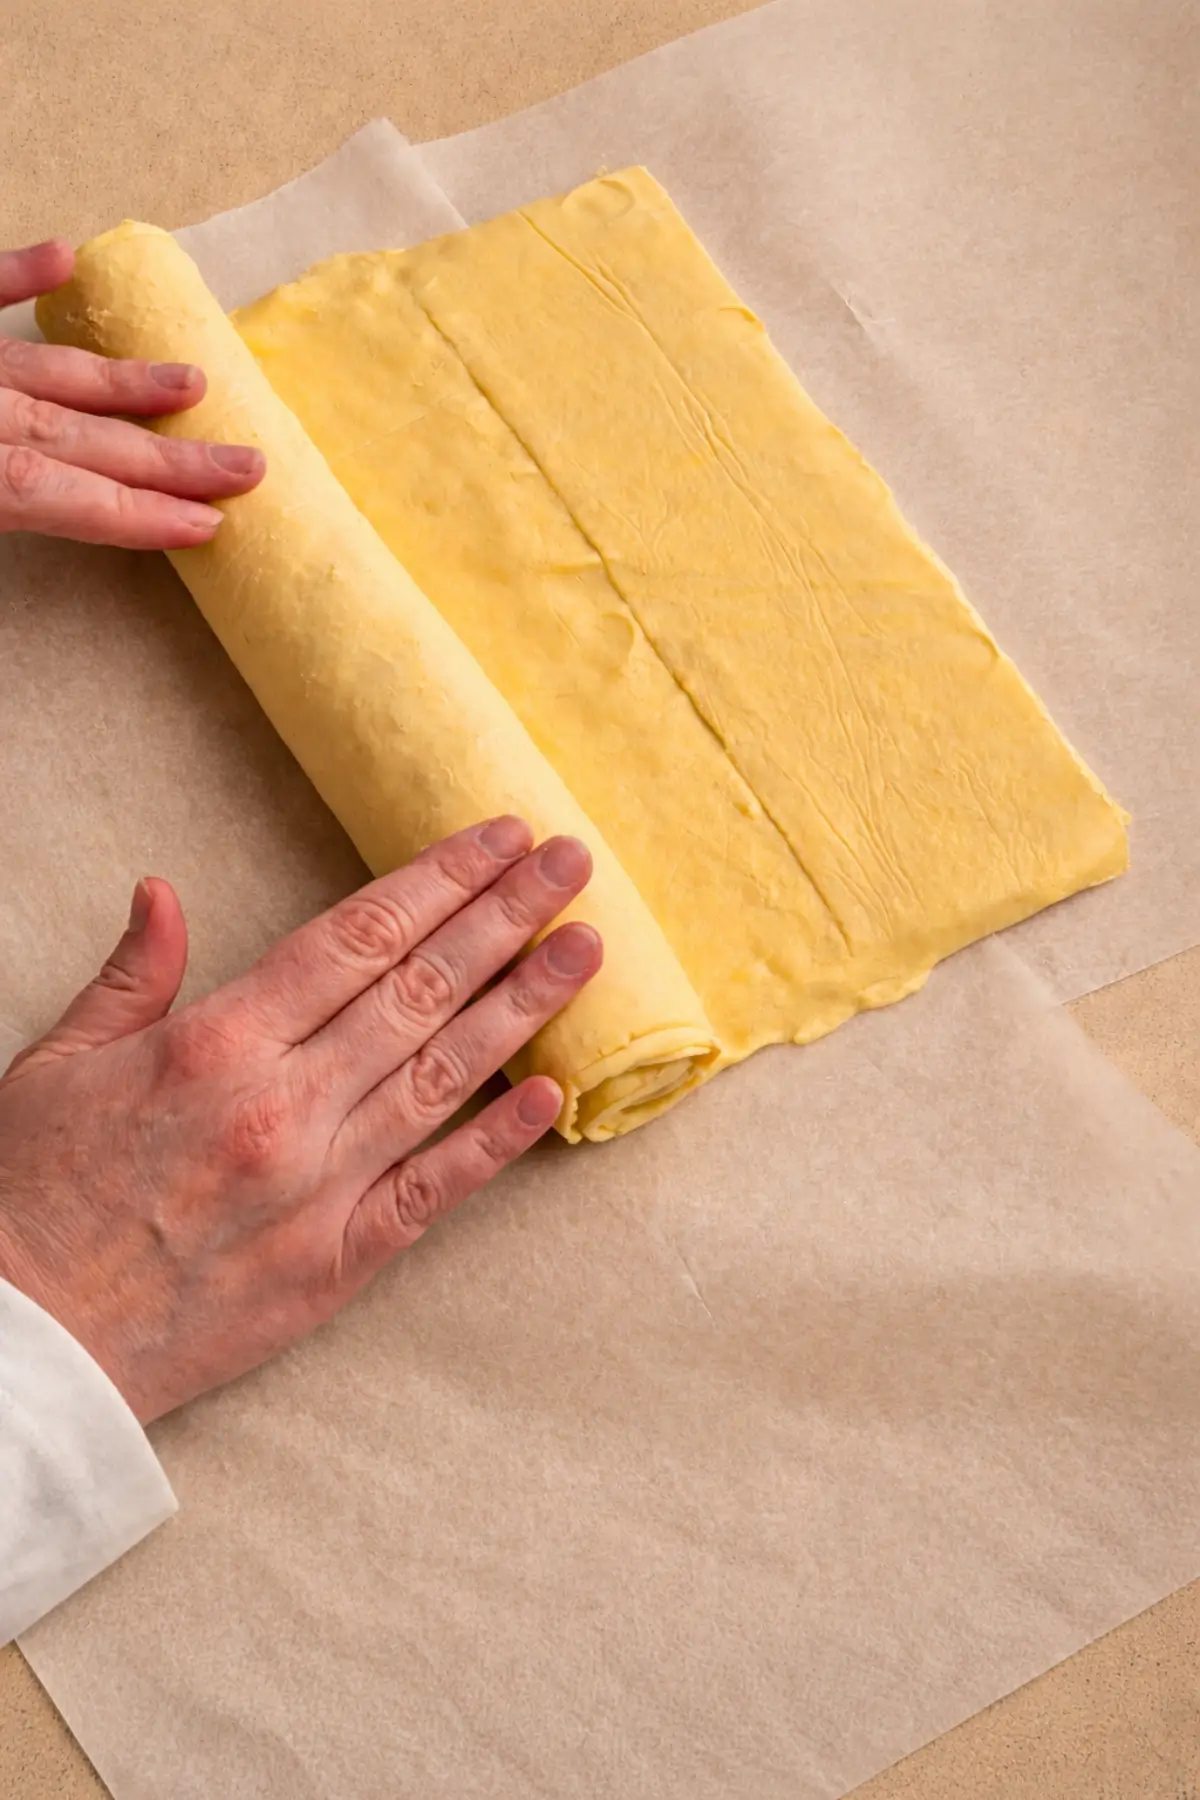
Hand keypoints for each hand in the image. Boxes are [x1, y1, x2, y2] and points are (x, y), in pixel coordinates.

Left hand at [0, 239, 263, 546]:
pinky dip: (18, 274)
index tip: (206, 523)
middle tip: (247, 465)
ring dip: (125, 379)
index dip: (136, 514)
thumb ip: (0, 502)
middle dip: (169, 457)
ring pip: (48, 369)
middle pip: (81, 437)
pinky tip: (63, 258)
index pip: (64, 496)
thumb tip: (36, 508)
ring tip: (195, 382)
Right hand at [0, 820, 600, 1421]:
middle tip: (570, 862)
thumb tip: (163, 890)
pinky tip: (553, 1094)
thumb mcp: (56, 1065)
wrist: (29, 1350)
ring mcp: (319, 1186)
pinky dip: (497, 1142)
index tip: (498, 838)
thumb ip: (130, 977)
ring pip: (444, 1075)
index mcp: (215, 1044)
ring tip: (586, 948)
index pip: (357, 937)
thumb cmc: (31, 1199)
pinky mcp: (337, 1262)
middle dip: (504, 917)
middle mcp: (283, 1105)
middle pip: (420, 988)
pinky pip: (434, 1190)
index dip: (439, 880)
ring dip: (524, 1005)